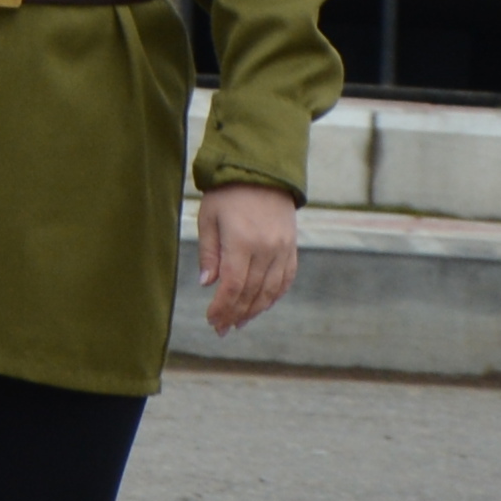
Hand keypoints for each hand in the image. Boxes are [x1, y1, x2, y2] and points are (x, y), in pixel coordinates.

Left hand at [197, 181, 298, 333]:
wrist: (263, 171)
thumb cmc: (228, 192)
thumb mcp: (209, 216)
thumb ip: (209, 252)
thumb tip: (208, 284)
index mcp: (242, 241)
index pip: (233, 286)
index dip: (222, 307)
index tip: (212, 320)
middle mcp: (266, 249)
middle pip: (252, 293)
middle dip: (235, 314)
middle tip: (221, 329)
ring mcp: (283, 250)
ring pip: (271, 291)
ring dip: (255, 310)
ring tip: (239, 322)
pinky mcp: (292, 248)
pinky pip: (286, 280)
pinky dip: (274, 297)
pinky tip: (261, 306)